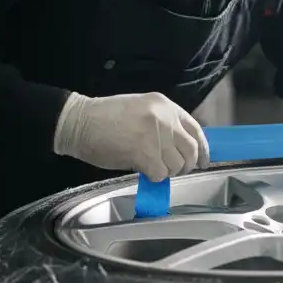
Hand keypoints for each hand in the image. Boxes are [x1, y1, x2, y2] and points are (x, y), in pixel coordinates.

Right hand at [53, 92, 210, 179]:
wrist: (79, 121)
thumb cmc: (106, 118)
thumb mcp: (142, 111)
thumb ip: (163, 125)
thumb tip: (179, 148)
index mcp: (165, 105)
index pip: (196, 130)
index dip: (203, 149)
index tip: (203, 161)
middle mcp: (165, 118)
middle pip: (191, 149)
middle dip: (186, 164)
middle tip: (173, 169)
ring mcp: (155, 135)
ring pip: (177, 164)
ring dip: (167, 171)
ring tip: (152, 167)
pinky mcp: (144, 152)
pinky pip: (161, 173)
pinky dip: (155, 177)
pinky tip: (143, 171)